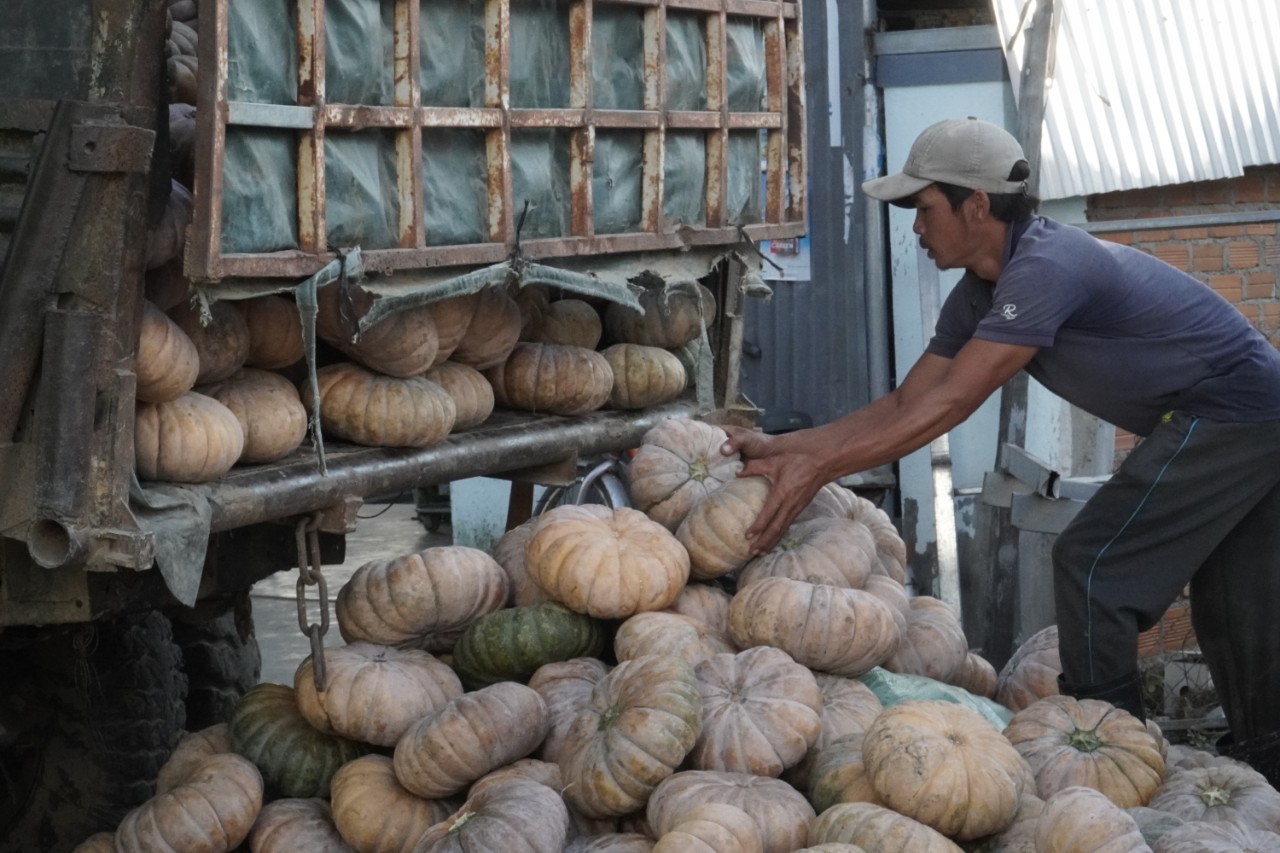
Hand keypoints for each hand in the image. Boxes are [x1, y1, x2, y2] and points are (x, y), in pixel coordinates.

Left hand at [721, 425, 825, 552]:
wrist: (822, 461)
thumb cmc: (797, 459)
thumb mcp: (774, 460)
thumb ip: (755, 466)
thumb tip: (736, 472)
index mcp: (783, 492)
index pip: (769, 514)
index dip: (758, 526)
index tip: (748, 536)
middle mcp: (790, 504)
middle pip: (776, 528)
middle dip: (764, 542)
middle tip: (752, 552)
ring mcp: (797, 507)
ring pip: (783, 529)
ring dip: (771, 542)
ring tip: (760, 553)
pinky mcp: (800, 508)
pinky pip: (788, 525)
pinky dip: (779, 536)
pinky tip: (772, 541)